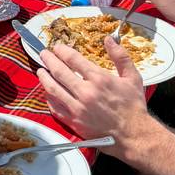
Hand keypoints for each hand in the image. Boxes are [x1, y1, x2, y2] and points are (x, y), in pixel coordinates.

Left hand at [37, 38, 147, 153]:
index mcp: (99, 79)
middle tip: (44, 54)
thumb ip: (120, 56)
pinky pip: (55, 108)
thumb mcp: (133, 77)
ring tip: (40, 70)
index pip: (74, 59)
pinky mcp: (74, 122)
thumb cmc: (133, 106)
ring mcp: (78, 108)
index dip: (62, 51)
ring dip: (44, 77)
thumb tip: (109, 39)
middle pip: (60, 71)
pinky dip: (49, 98)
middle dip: (49, 60)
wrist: (133, 135)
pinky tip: (47, 92)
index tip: (57, 47)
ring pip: (54, 89)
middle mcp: (86, 92)